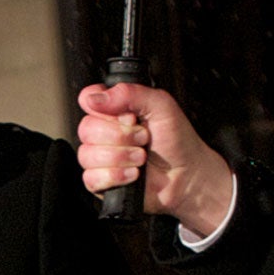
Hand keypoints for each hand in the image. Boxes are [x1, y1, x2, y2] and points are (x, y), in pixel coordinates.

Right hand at [76, 83, 235, 236]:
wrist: (187, 175)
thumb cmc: (177, 141)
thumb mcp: (161, 105)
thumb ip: (130, 93)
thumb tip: (95, 98)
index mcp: (114, 110)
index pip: (88, 98)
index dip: (103, 107)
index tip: (128, 115)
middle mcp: (103, 132)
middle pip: (86, 128)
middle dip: (121, 136)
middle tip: (143, 138)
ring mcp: (98, 157)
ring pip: (88, 155)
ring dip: (122, 157)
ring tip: (141, 158)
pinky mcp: (98, 181)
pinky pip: (91, 178)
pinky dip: (116, 176)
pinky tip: (133, 174)